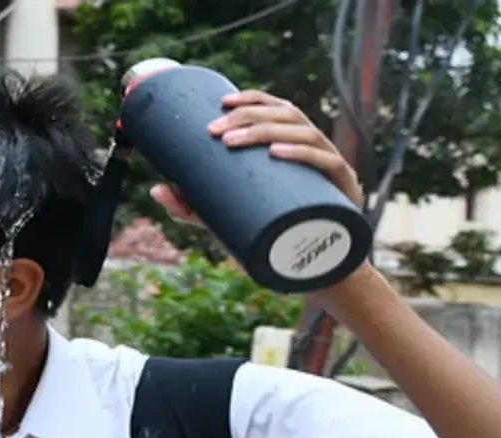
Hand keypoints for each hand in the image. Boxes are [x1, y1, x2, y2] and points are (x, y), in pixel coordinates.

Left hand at [150, 90, 362, 225]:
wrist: (321, 275)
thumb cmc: (277, 239)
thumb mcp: (230, 220)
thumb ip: (195, 207)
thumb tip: (155, 189)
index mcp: (297, 147)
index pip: (279, 109)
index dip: (253, 99)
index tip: (222, 102)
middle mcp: (317, 150)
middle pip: (288, 116)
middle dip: (249, 117)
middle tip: (216, 131)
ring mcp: (333, 169)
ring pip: (306, 132)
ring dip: (268, 131)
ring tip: (236, 142)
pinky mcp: (345, 191)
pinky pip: (326, 163)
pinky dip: (302, 154)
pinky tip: (277, 153)